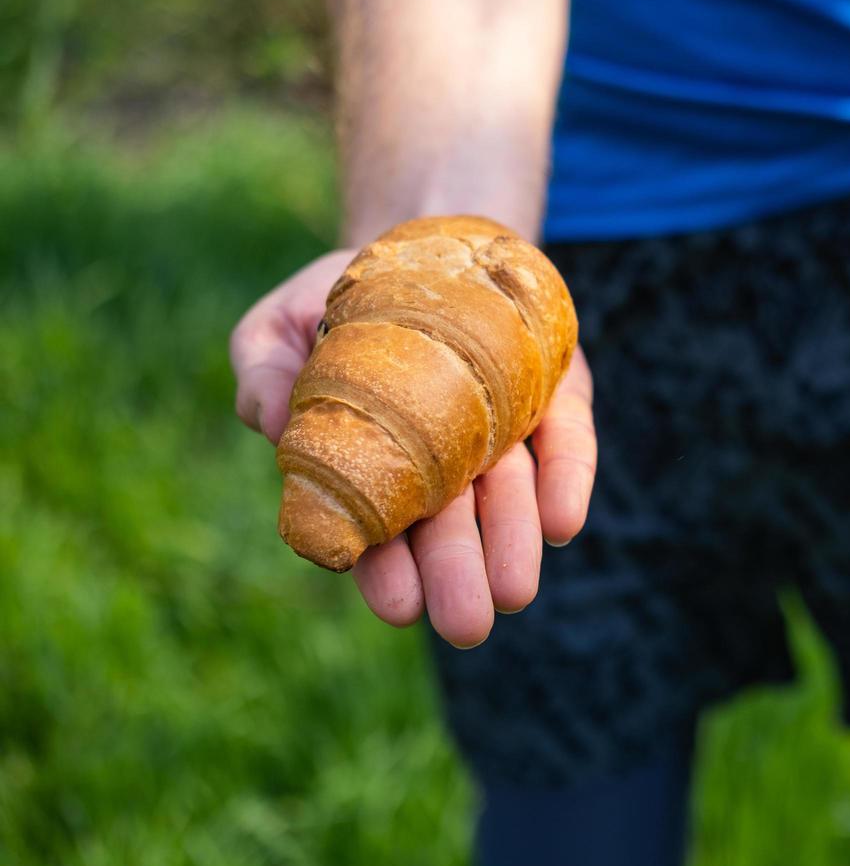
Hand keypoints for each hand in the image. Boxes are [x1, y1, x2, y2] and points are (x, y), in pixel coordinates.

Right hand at [230, 250, 595, 647]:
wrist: (433, 240)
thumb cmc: (348, 298)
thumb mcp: (284, 324)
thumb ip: (264, 371)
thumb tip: (270, 419)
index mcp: (378, 466)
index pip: (382, 535)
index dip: (387, 571)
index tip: (395, 605)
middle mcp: (448, 463)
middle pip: (453, 531)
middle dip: (457, 580)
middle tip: (466, 624)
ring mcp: (507, 431)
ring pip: (514, 499)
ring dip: (513, 544)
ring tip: (512, 591)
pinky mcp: (558, 396)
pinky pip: (569, 444)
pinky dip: (567, 481)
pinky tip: (562, 523)